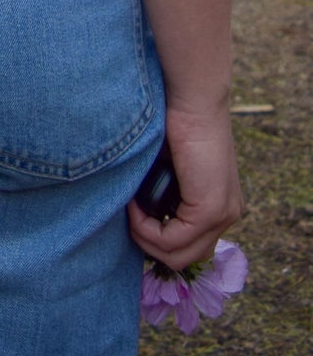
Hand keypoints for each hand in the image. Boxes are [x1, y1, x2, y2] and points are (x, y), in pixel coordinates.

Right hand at [128, 101, 241, 269]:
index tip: (134, 214)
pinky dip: (144, 227)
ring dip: (145, 238)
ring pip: (179, 256)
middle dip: (150, 244)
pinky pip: (170, 240)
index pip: (190, 245)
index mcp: (220, 204)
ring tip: (129, 210)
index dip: (157, 238)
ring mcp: (221, 214)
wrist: (190, 98)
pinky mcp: (208, 210)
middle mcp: (227, 214)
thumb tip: (136, 212)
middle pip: (185, 258)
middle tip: (129, 218)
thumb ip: (161, 191)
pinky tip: (133, 204)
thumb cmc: (171, 121)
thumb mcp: (168, 166)